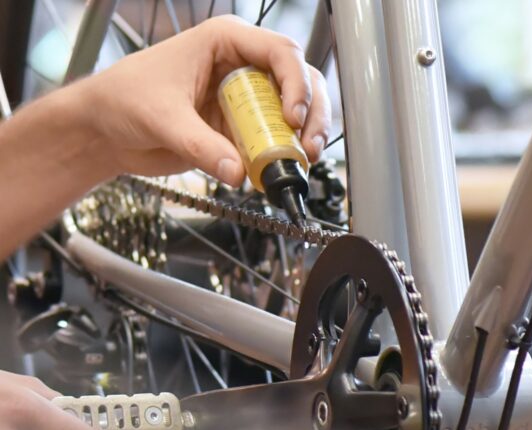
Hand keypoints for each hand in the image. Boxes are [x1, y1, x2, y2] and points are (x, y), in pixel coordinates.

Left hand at [74, 15, 330, 186]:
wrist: (105, 130)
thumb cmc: (123, 100)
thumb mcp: (162, 119)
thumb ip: (201, 146)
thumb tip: (237, 171)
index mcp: (224, 42)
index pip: (280, 52)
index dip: (295, 83)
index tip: (292, 116)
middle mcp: (243, 65)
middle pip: (300, 79)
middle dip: (312, 112)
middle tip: (307, 144)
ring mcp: (246, 97)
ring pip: (297, 108)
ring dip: (307, 133)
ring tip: (304, 157)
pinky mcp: (243, 127)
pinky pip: (275, 138)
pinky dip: (286, 153)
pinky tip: (284, 168)